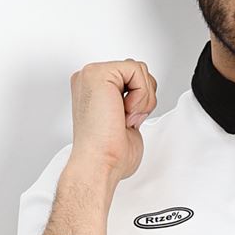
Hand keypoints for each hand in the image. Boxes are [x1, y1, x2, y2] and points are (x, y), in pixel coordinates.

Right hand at [69, 58, 157, 183]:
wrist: (99, 165)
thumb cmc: (108, 155)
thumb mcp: (126, 123)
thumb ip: (131, 105)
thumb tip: (139, 104)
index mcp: (94, 91)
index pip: (129, 78)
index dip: (139, 100)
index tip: (125, 123)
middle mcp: (90, 81)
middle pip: (135, 71)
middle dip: (143, 98)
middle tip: (127, 121)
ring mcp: (92, 75)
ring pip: (138, 69)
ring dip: (142, 99)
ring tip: (125, 118)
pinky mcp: (98, 73)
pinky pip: (136, 69)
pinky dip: (140, 95)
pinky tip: (126, 111)